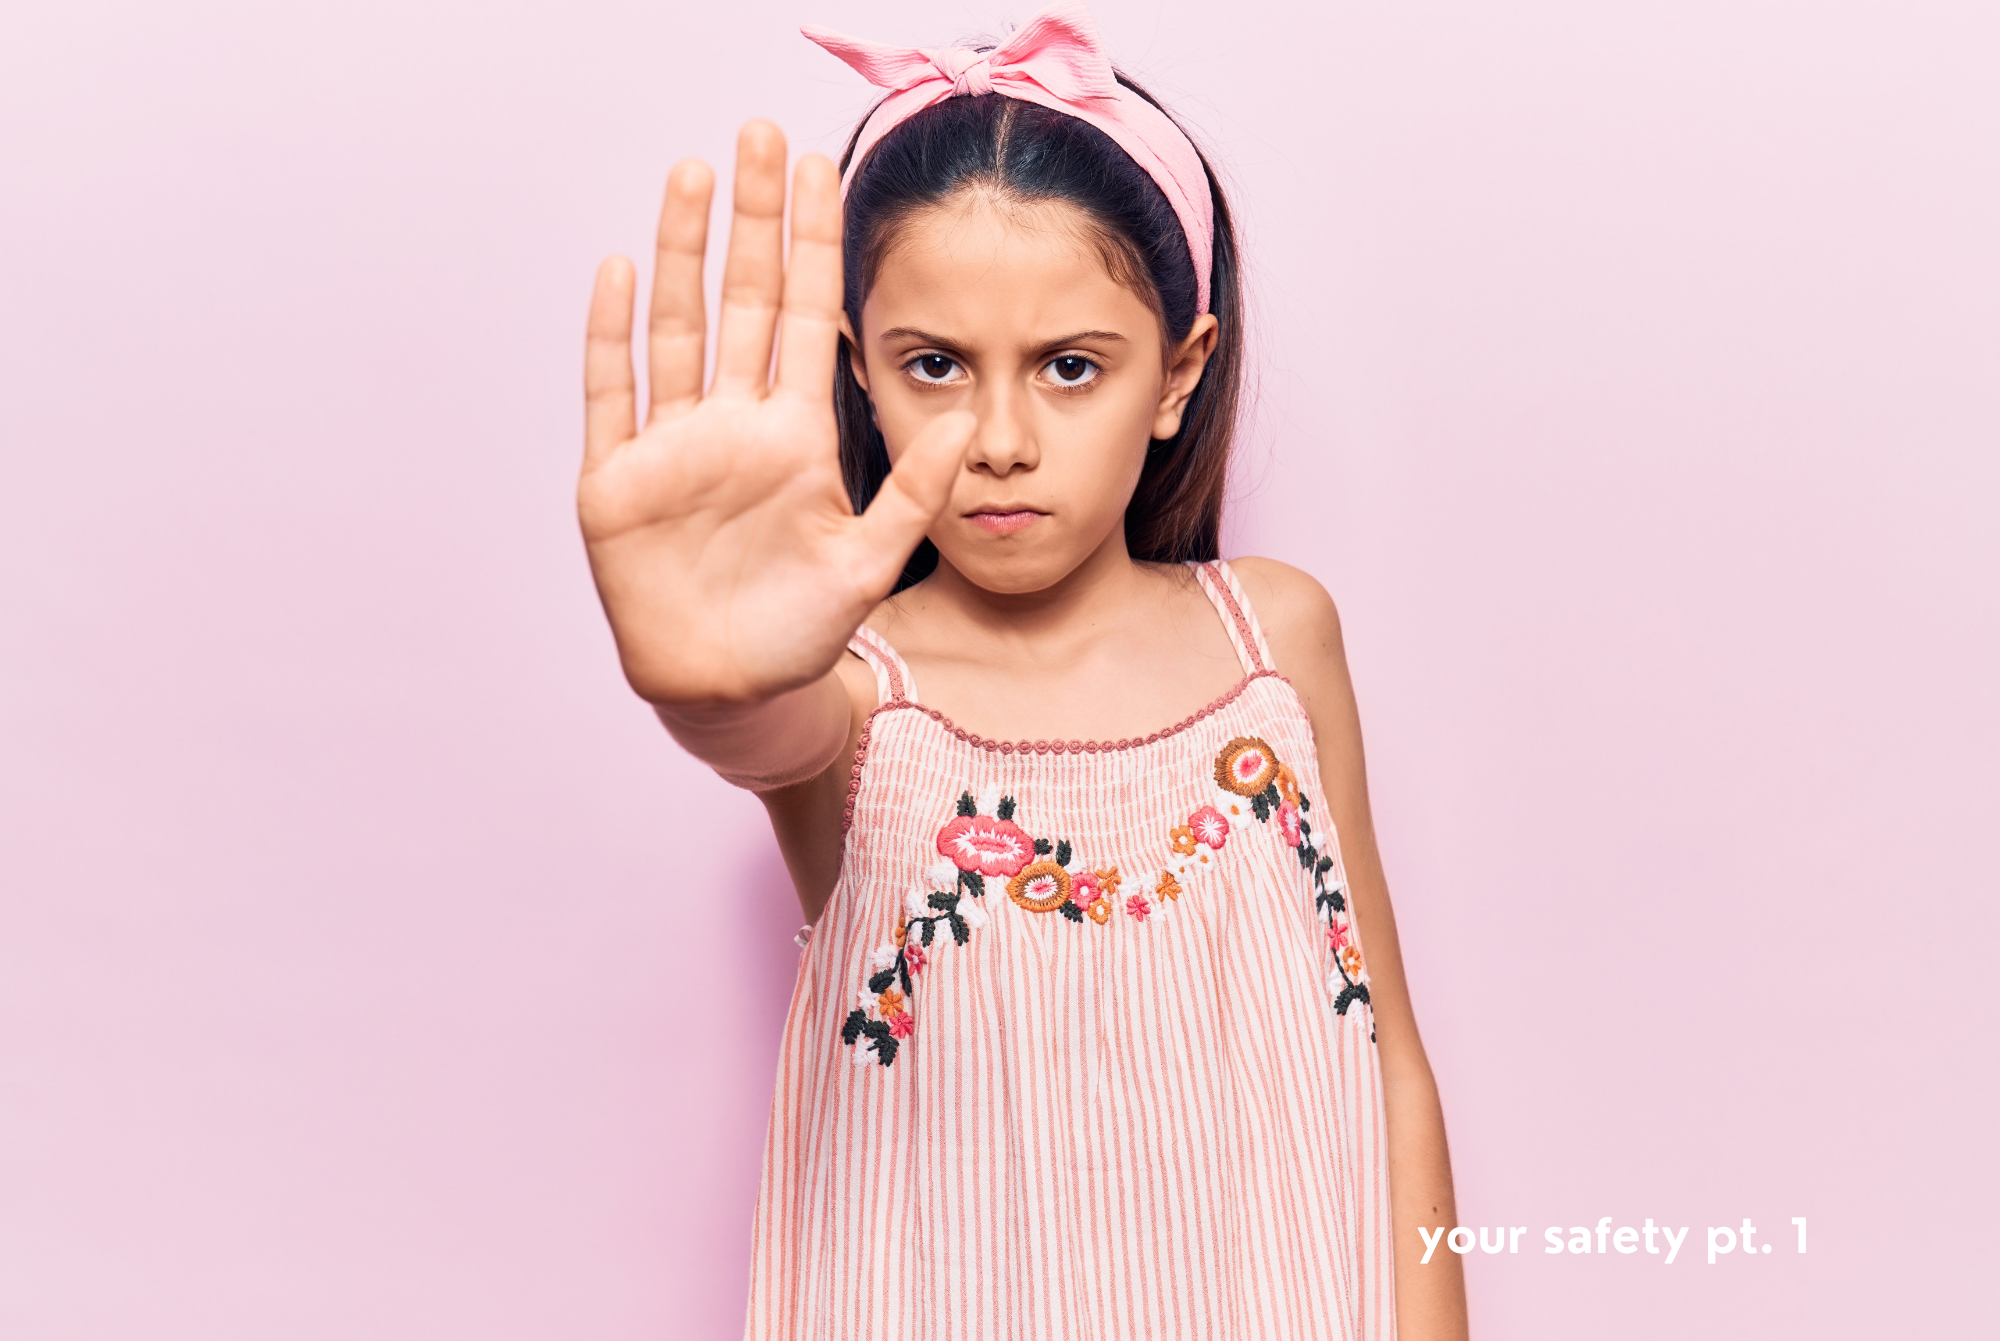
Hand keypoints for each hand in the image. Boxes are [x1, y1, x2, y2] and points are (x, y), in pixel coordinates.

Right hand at [579, 121, 973, 705]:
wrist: (733, 694)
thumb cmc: (800, 631)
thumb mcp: (872, 561)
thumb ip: (916, 493)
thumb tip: (975, 423)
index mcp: (796, 435)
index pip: (808, 318)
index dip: (814, 245)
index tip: (820, 170)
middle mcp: (734, 425)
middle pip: (744, 300)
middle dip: (751, 220)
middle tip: (755, 137)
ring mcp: (673, 447)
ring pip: (677, 328)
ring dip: (679, 252)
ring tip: (691, 175)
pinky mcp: (618, 483)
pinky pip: (613, 395)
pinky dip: (611, 335)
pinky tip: (617, 270)